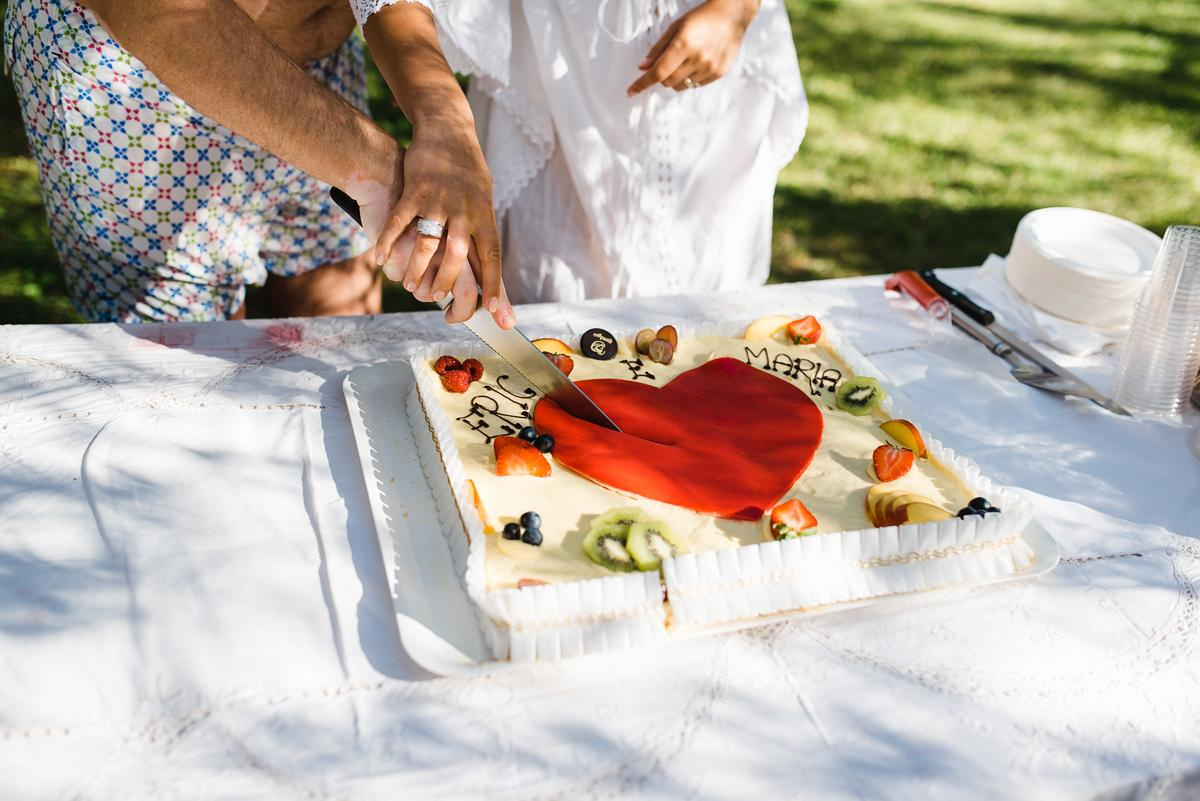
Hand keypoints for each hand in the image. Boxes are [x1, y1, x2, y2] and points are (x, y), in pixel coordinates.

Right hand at [368, 123, 513, 327]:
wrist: (448, 131)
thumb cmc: (468, 174)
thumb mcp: (484, 202)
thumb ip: (482, 236)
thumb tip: (488, 274)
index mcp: (485, 216)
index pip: (492, 257)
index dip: (494, 285)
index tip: (494, 310)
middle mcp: (465, 210)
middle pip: (458, 255)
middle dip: (446, 282)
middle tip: (436, 299)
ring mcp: (440, 199)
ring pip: (428, 242)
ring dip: (417, 267)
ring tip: (410, 285)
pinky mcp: (416, 189)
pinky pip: (400, 220)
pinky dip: (389, 241)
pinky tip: (381, 258)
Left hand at [626, 0, 760, 95]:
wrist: (732, 15)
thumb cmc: (701, 18)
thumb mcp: (676, 27)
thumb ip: (658, 49)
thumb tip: (643, 67)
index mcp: (683, 44)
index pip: (658, 72)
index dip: (642, 83)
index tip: (630, 92)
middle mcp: (697, 58)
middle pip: (667, 82)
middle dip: (661, 76)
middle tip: (667, 63)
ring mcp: (709, 67)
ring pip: (681, 86)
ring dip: (676, 78)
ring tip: (685, 61)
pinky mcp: (718, 73)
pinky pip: (695, 85)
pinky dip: (690, 78)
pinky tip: (698, 62)